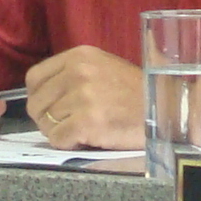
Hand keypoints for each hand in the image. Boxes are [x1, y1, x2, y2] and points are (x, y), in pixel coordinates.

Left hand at [24, 46, 143, 149]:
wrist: (166, 109)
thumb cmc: (137, 92)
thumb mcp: (104, 67)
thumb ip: (74, 73)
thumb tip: (44, 94)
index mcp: (80, 56)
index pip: (35, 77)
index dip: (38, 96)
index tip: (49, 107)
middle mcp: (78, 72)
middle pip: (37, 102)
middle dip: (47, 118)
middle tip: (66, 124)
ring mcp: (82, 97)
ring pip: (46, 123)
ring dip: (59, 132)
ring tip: (82, 130)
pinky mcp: (87, 122)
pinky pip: (57, 139)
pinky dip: (67, 144)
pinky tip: (85, 139)